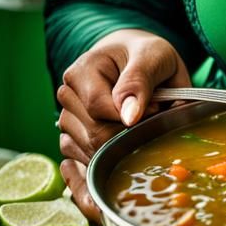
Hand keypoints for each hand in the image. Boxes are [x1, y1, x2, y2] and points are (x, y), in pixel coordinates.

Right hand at [56, 28, 190, 223]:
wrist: (137, 61)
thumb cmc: (146, 57)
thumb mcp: (153, 56)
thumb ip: (140, 80)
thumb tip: (129, 116)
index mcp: (82, 70)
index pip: (97, 107)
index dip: (131, 115)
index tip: (158, 108)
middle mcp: (68, 97)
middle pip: (94, 134)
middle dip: (128, 135)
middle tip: (153, 122)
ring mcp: (68, 121)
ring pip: (89, 152)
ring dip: (119, 150)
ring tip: (141, 130)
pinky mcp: (73, 141)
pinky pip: (82, 166)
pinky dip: (104, 169)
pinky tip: (121, 161)